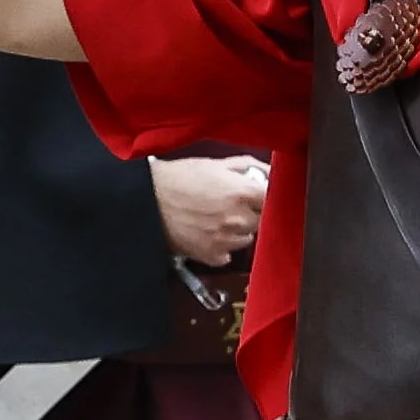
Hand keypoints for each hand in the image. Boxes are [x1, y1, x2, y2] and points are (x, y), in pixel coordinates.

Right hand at [151, 155, 267, 265]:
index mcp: (242, 192)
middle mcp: (238, 218)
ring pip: (247, 239)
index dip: (267, 197)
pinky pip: (228, 254)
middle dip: (252, 213)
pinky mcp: (210, 255)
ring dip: (238, 231)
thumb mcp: (215, 164)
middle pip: (262, 221)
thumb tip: (271, 173)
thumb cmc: (178, 178)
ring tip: (217, 219)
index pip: (275, 199)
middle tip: (233, 206)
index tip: (260, 196)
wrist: (144, 199)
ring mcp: (225, 239)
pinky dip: (222, 247)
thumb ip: (248, 167)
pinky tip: (208, 234)